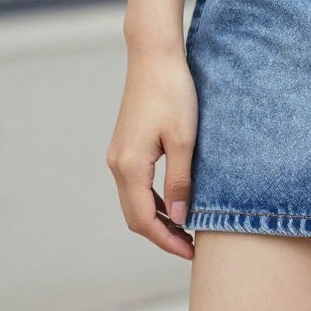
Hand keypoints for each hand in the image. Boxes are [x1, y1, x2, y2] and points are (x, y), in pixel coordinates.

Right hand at [106, 50, 197, 258]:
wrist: (155, 57)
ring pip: (134, 201)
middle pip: (135, 216)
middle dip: (162, 235)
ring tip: (187, 229)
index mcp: (130, 166)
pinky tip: (174, 202)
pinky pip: (135, 184)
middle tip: (192, 247)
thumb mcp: (185, 140)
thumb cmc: (174, 94)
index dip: (167, 241)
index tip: (192, 253)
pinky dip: (152, 200)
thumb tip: (180, 218)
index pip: (144, 220)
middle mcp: (117, 164)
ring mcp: (118, 154)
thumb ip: (180, 181)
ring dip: (157, 219)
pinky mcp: (126, 145)